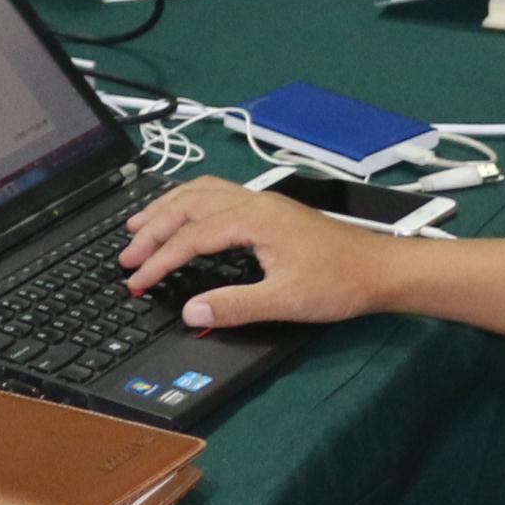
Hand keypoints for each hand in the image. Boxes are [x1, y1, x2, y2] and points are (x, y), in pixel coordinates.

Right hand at [117, 176, 385, 331]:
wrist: (379, 268)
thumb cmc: (338, 283)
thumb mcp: (285, 301)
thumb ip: (234, 306)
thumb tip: (190, 312)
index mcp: (253, 219)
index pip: (190, 236)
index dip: (159, 260)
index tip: (136, 281)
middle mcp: (253, 202)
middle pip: (188, 205)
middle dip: (151, 229)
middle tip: (125, 257)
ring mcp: (261, 202)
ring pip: (200, 192)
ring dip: (166, 208)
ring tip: (138, 226)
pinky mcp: (269, 209)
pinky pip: (215, 193)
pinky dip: (188, 202)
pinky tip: (183, 213)